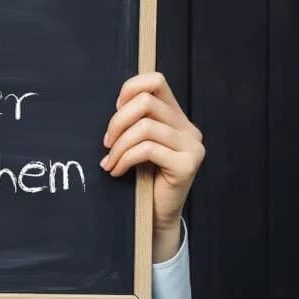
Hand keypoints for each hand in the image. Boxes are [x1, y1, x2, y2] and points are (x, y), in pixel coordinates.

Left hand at [101, 72, 204, 261]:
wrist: (154, 216)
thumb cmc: (141, 178)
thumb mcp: (136, 144)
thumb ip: (133, 122)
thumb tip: (117, 104)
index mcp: (176, 117)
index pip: (156, 81)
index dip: (130, 89)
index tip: (114, 112)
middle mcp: (188, 128)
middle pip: (146, 102)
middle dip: (117, 122)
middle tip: (106, 144)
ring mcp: (192, 146)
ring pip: (145, 127)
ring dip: (118, 146)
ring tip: (109, 162)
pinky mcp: (188, 164)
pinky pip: (148, 149)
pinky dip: (125, 159)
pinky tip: (117, 171)